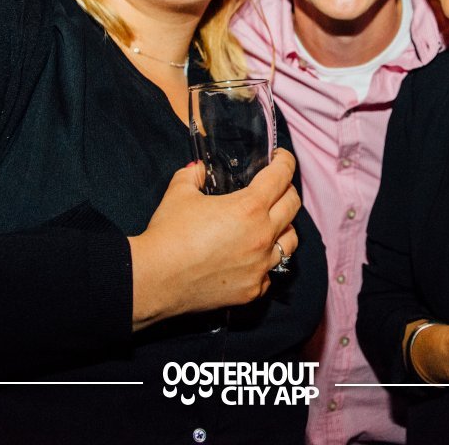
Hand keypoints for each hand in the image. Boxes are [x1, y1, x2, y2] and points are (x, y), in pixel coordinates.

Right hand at [127, 149, 300, 329]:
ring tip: (271, 223)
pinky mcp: (252, 290)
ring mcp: (260, 266)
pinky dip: (264, 262)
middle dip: (287, 190)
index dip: (285, 161)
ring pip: (290, 242)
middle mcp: (263, 236)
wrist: (156, 280)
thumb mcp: (179, 192)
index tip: (282, 158)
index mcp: (249, 207)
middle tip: (276, 187)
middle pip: (293, 206)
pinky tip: (251, 258)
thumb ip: (193, 174)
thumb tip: (199, 169)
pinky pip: (269, 272)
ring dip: (284, 227)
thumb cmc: (168, 233)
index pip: (281, 176)